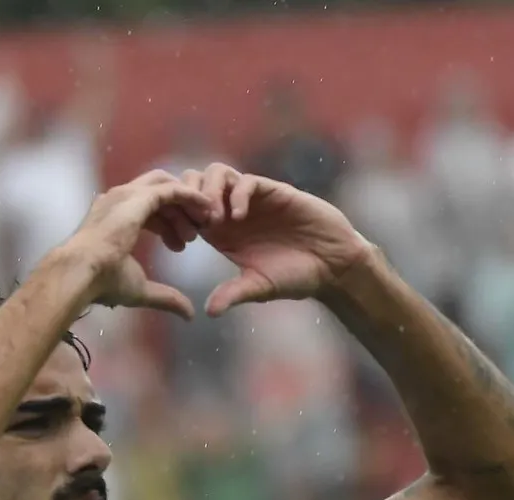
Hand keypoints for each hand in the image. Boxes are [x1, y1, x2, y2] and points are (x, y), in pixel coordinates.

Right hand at [49, 170, 218, 319]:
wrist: (82, 271)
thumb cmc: (102, 281)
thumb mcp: (139, 288)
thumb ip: (165, 296)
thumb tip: (189, 315)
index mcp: (113, 218)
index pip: (146, 212)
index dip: (167, 226)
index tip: (182, 246)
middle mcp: (119, 200)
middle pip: (157, 194)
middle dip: (179, 210)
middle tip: (197, 232)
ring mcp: (128, 194)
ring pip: (167, 188)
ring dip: (187, 203)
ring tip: (205, 223)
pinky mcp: (140, 195)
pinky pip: (173, 190)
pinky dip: (191, 197)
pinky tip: (206, 209)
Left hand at [178, 163, 371, 315]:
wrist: (334, 264)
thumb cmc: (297, 277)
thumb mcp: (260, 287)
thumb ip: (234, 294)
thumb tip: (208, 312)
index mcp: (222, 234)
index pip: (186, 212)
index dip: (179, 221)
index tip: (184, 242)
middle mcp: (232, 212)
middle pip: (194, 184)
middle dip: (188, 201)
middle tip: (197, 227)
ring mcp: (252, 199)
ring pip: (216, 173)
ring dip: (209, 192)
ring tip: (215, 220)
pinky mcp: (273, 191)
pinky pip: (246, 181)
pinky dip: (237, 194)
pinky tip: (238, 217)